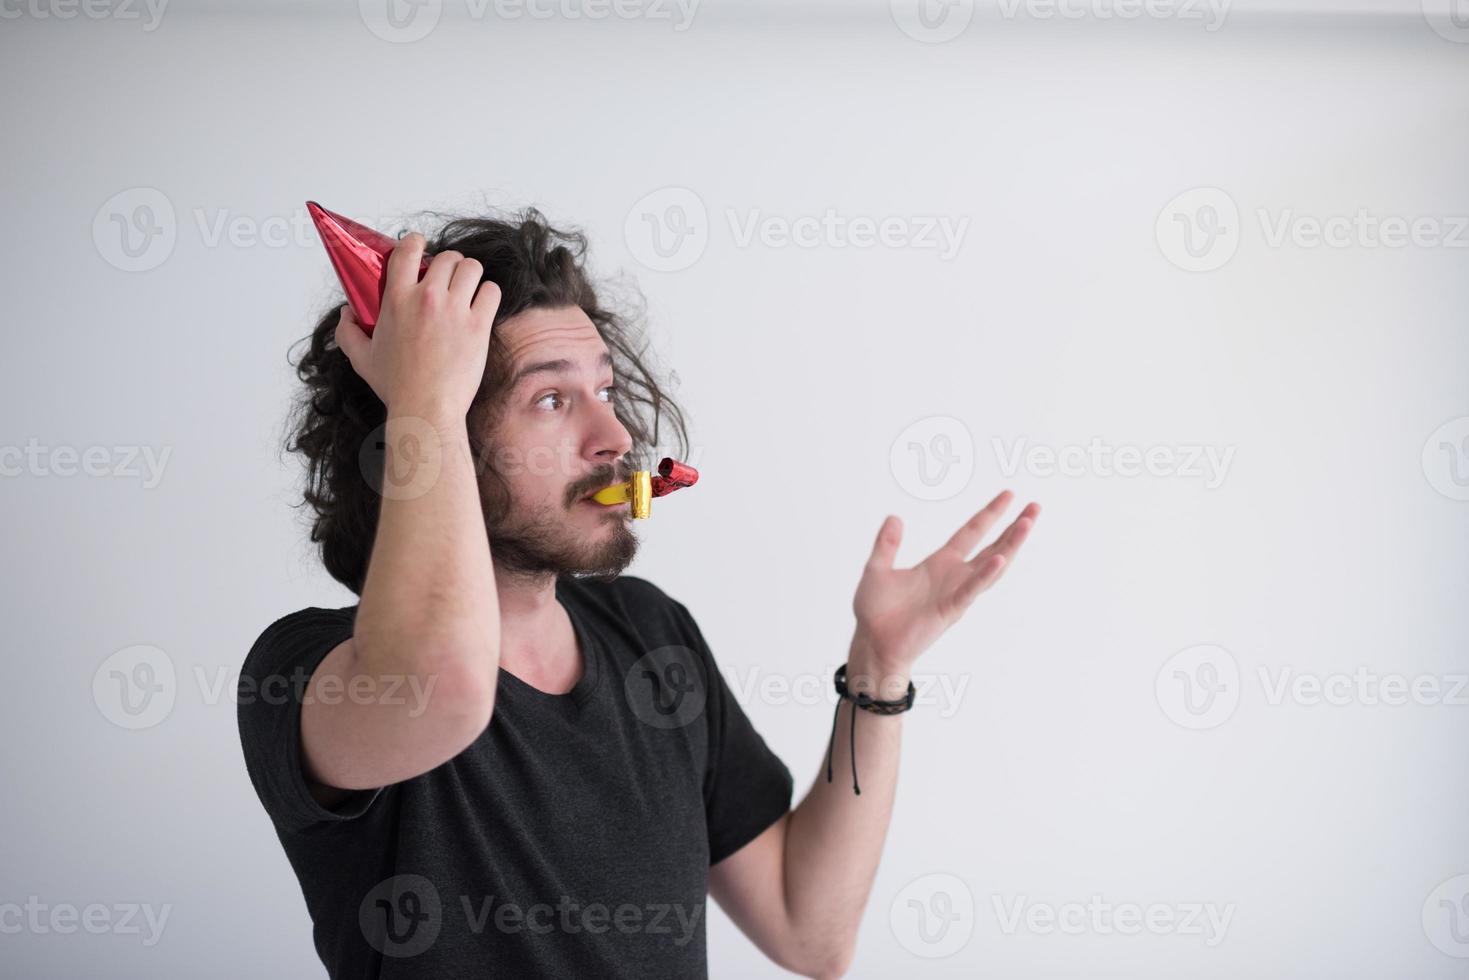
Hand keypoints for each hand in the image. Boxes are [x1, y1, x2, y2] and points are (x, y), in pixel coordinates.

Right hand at [333, 233, 501, 418]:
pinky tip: (482, 305)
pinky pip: (491, 291)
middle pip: (448, 258)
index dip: (417, 242)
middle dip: (449, 265)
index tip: (421, 247)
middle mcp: (426, 298)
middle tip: (448, 280)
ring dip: (470, 275)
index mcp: (397, 299)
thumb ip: (347, 331)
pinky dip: (488, 294)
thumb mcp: (361, 358)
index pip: (407, 250)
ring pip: (472, 268)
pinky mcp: (478, 325)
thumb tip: (347, 313)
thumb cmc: (396, 385)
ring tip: (467, 288)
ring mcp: (454, 310)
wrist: (426, 408)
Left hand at [849, 490, 1038, 682]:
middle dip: (1014, 528)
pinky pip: (971, 590)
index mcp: (940, 563)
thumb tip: (894, 517)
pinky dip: (985, 575)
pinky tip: (999, 559)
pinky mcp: (950, 610)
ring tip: (1026, 525)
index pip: (971, 532)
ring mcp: (956, 593)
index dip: (989, 514)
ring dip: (1010, 546)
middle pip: (992, 546)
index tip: (1009, 495)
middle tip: (1035, 507)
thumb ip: (887, 544)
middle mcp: (954, 576)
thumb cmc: (876, 610)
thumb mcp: (877, 568)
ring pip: (991, 567)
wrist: (873, 642)